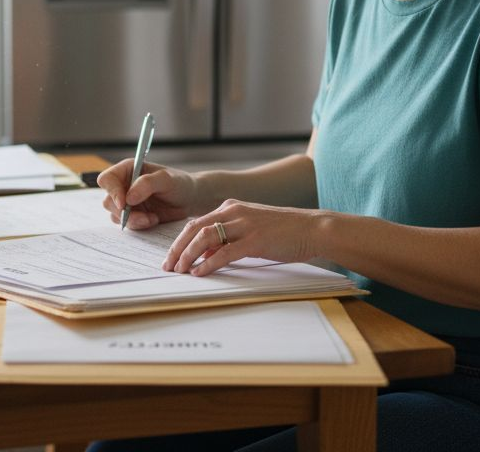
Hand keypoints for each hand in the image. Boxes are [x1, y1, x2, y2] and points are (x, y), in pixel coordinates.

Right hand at [98, 159, 203, 229]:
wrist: (190, 200)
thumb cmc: (179, 184)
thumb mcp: (166, 180)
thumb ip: (146, 184)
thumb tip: (128, 198)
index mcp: (128, 169)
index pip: (107, 179)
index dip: (111, 192)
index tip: (124, 204)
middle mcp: (124, 185)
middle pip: (108, 201)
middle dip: (124, 212)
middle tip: (143, 217)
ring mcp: (127, 201)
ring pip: (116, 215)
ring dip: (133, 220)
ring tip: (152, 218)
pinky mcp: (133, 215)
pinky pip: (127, 224)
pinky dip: (139, 225)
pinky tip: (153, 220)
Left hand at [163, 200, 327, 275]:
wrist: (312, 229)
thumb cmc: (282, 232)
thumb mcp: (249, 231)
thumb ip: (226, 239)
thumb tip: (203, 253)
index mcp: (231, 207)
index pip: (195, 223)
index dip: (179, 241)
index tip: (170, 258)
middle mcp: (234, 211)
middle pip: (194, 229)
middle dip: (177, 249)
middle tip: (167, 267)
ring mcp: (244, 224)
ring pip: (205, 238)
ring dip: (188, 255)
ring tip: (179, 271)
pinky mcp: (255, 239)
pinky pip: (224, 252)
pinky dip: (208, 263)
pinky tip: (200, 273)